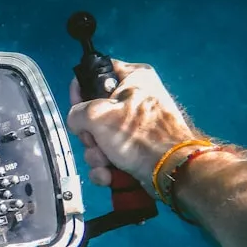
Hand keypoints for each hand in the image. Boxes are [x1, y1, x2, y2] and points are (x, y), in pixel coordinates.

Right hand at [67, 59, 198, 192]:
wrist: (170, 170)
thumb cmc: (137, 134)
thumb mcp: (97, 115)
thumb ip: (76, 112)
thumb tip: (78, 122)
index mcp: (134, 77)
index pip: (96, 72)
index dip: (81, 90)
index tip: (77, 107)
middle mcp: (136, 98)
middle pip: (94, 112)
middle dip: (89, 135)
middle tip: (95, 141)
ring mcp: (136, 126)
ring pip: (100, 138)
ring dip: (96, 155)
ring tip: (105, 162)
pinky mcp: (137, 149)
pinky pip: (110, 155)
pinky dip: (106, 167)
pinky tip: (109, 174)